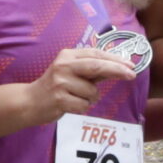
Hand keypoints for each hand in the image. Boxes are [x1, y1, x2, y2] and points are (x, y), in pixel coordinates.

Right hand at [21, 46, 136, 128]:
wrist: (30, 102)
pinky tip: (70, 105)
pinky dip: (82, 108)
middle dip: (117, 70)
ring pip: (92, 92)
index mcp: (68, 56)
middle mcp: (63, 66)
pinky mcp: (59, 99)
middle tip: (132, 75)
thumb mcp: (72, 72)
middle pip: (97, 66)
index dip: (115, 59)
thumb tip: (121, 67)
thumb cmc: (56, 86)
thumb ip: (93, 70)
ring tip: (75, 97)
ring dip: (90, 98)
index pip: (96, 54)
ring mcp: (60, 82)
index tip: (131, 65)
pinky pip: (84, 105)